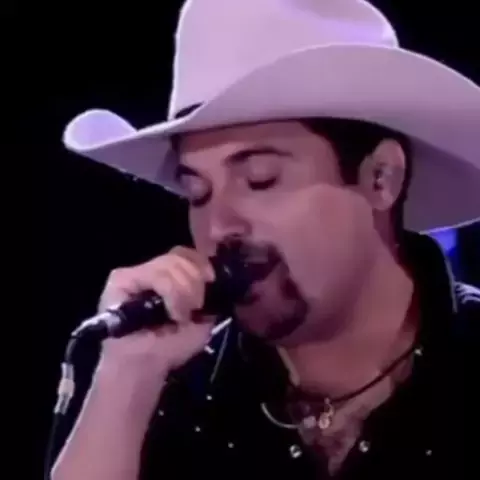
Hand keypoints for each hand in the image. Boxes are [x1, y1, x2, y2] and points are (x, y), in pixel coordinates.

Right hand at [96, 246, 216, 382]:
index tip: (211, 280)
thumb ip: (209, 297)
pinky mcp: (120, 280)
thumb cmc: (169, 347)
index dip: (201, 263)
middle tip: (194, 308)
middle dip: (195, 282)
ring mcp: (133, 273)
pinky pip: (155, 275)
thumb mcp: (201, 321)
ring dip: (184, 292)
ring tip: (181, 315)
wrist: (143, 369)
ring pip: (169, 265)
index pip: (186, 254)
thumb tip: (213, 276)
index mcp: (169, 276)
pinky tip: (173, 312)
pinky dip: (172, 294)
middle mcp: (149, 270)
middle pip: (179, 256)